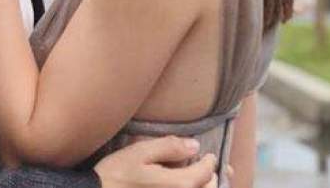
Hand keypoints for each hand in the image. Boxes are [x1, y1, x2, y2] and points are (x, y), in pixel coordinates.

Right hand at [94, 136, 217, 187]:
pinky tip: (189, 185)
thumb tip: (194, 145)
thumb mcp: (139, 153)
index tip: (208, 154)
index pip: (204, 173)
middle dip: (212, 178)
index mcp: (177, 186)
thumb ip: (168, 147)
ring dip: (206, 187)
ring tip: (206, 179)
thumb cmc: (117, 174)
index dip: (209, 161)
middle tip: (211, 167)